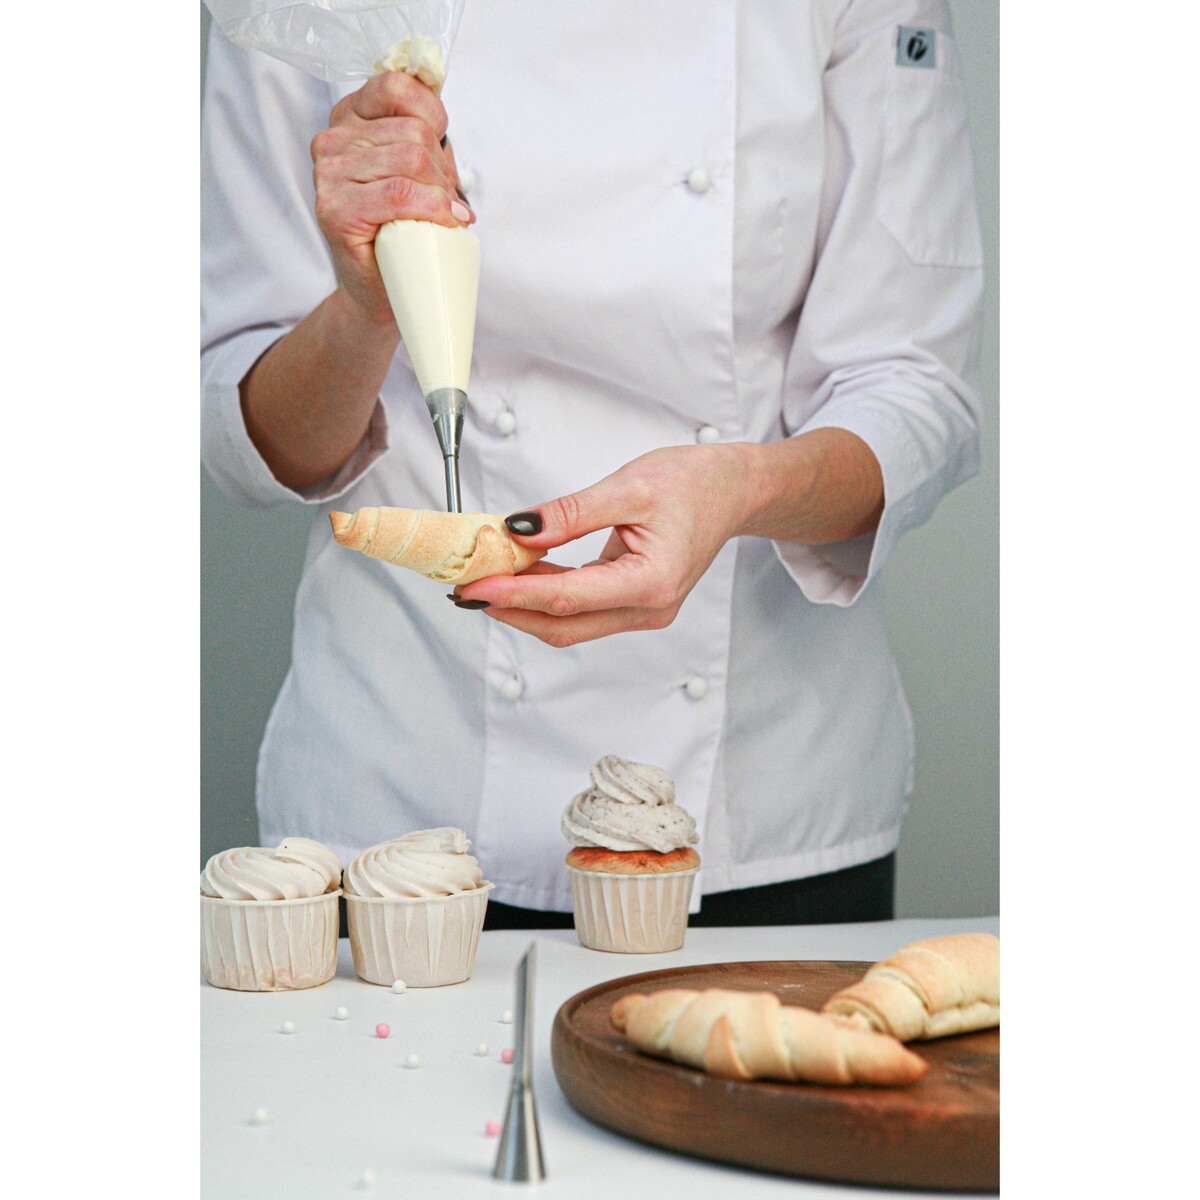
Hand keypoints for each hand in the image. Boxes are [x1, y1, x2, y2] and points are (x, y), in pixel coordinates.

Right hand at [310, 71, 474, 324]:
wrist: (383, 288)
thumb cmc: (403, 228)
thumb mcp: (420, 170)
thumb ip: (426, 134)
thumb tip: (441, 108)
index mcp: (350, 118)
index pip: (397, 86)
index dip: (433, 115)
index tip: (442, 148)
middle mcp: (332, 140)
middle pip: (413, 130)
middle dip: (443, 169)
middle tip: (447, 201)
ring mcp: (328, 174)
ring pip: (412, 160)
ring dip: (441, 193)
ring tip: (444, 216)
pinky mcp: (335, 210)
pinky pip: (399, 194)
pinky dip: (433, 209)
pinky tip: (445, 223)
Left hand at [455, 445, 751, 646]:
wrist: (734, 490)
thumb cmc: (696, 484)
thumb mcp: (628, 486)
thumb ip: (569, 514)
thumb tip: (519, 531)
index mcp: (651, 582)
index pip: (565, 598)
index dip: (512, 595)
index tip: (472, 586)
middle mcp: (649, 608)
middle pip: (562, 624)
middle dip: (509, 610)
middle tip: (464, 589)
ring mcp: (643, 611)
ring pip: (569, 622)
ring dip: (524, 605)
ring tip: (484, 580)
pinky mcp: (635, 603)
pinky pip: (582, 609)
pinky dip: (546, 595)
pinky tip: (520, 576)